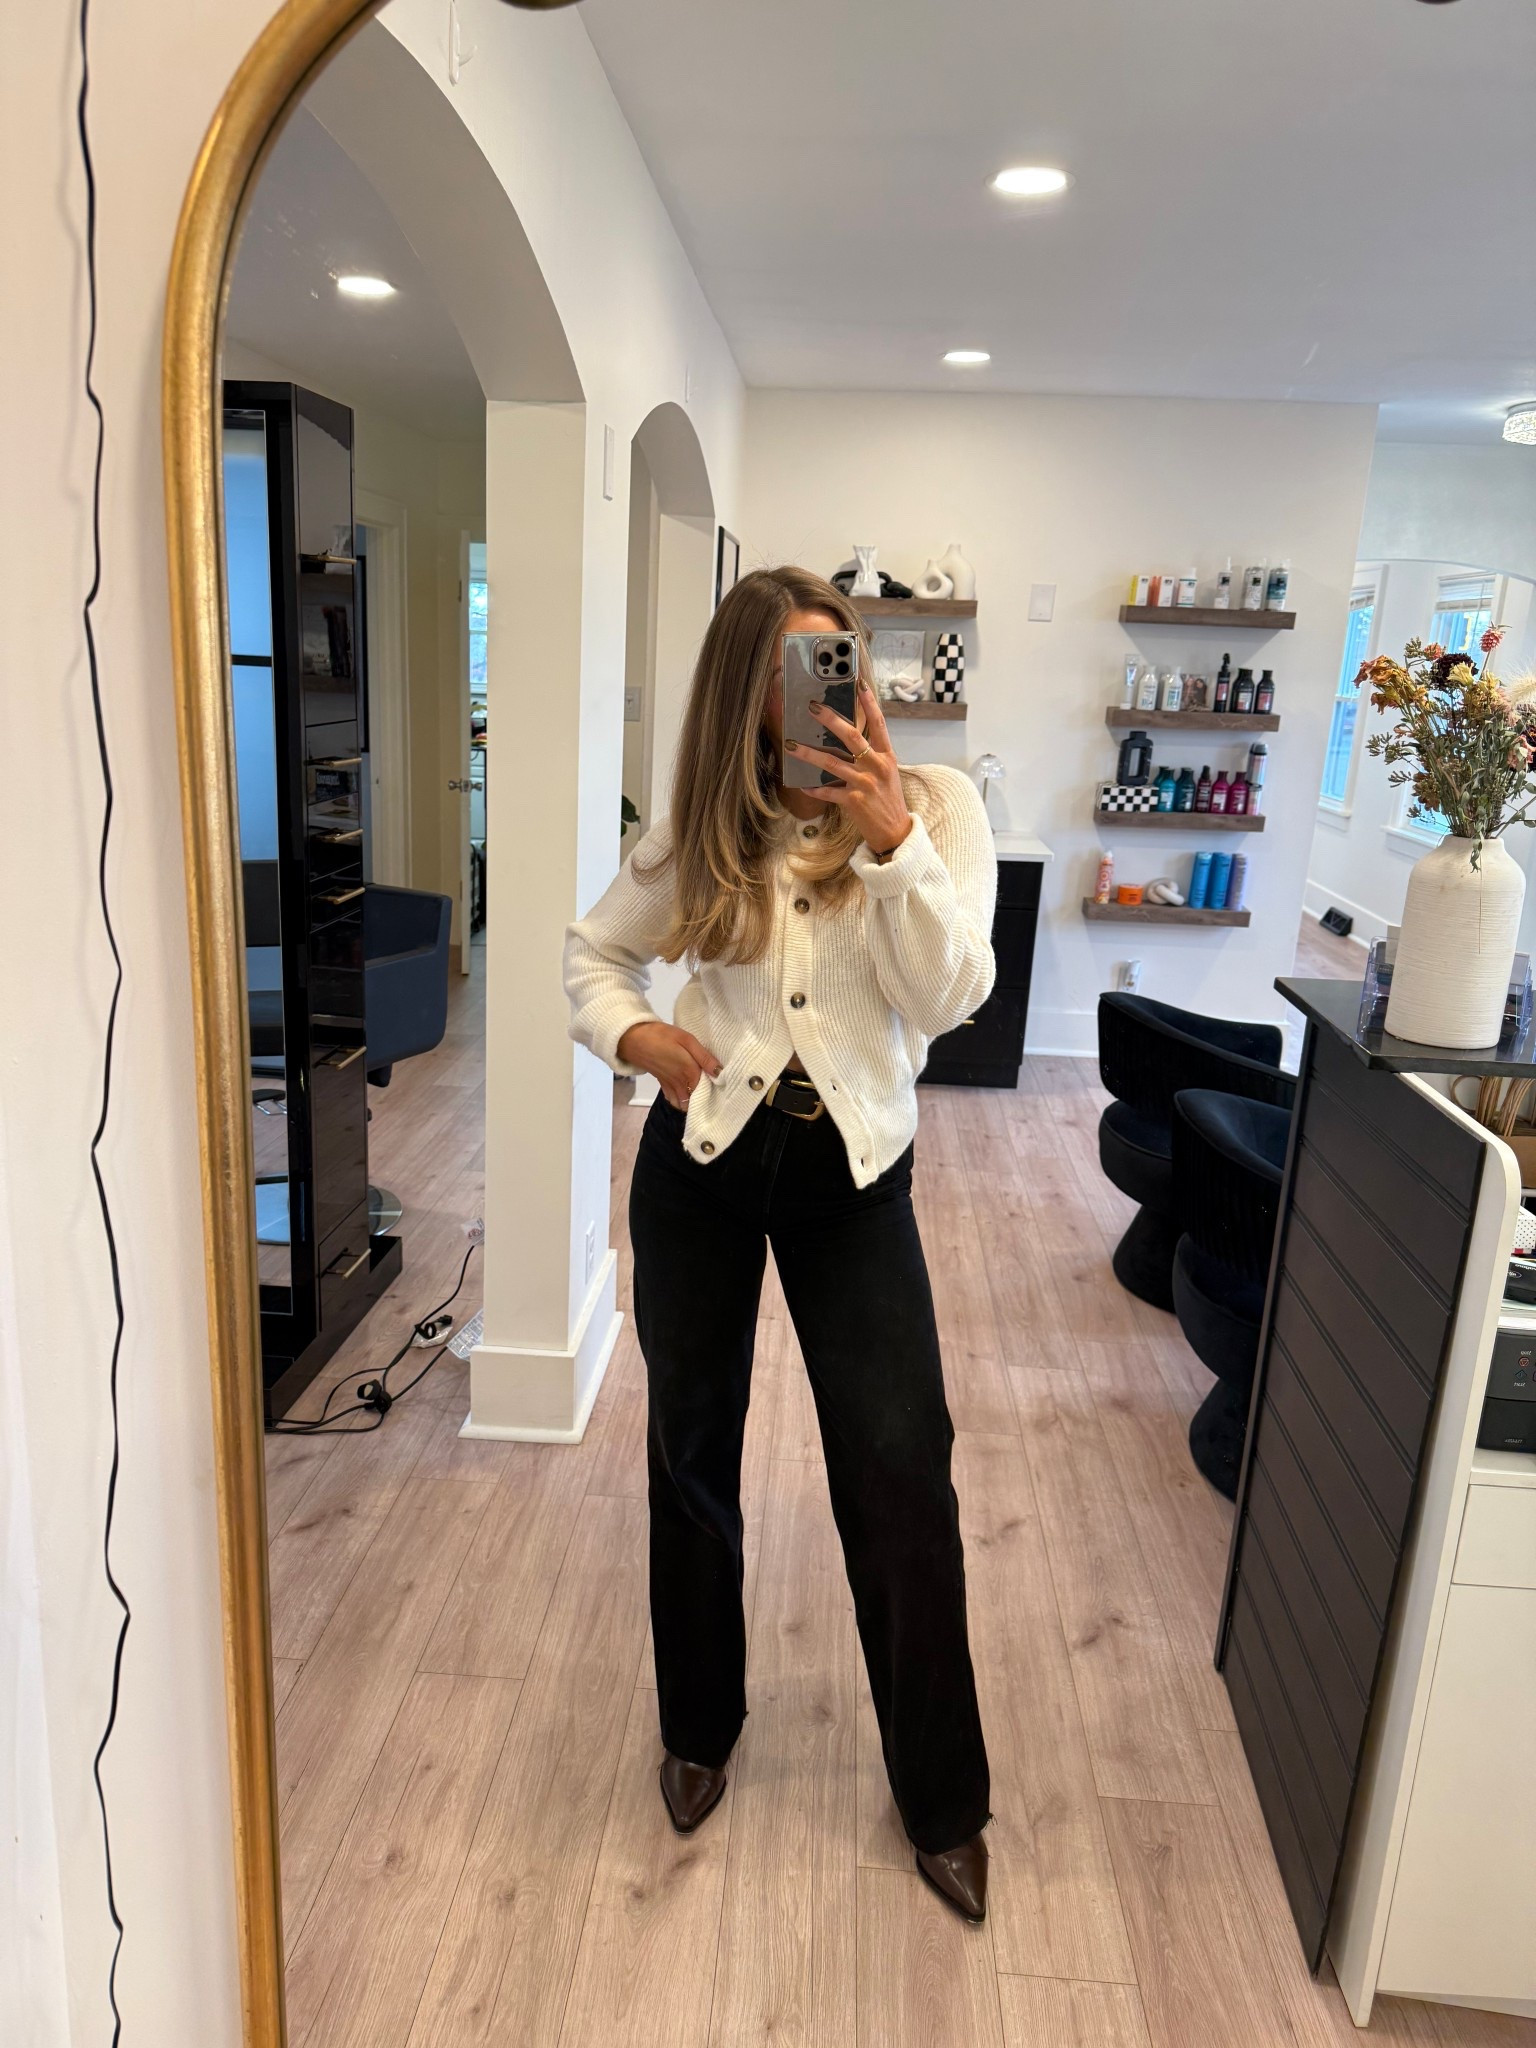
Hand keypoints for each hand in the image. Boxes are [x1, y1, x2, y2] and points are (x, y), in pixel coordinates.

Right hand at [617, 1020, 721, 1109]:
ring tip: (700, 1093)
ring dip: (692, 1103)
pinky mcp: (662, 1084)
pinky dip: (680, 1101)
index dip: (716, 1090)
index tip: (722, 1086)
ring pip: (684, 1105)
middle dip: (704, 1100)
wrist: (634, 1039)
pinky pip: (673, 1100)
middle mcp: (681, 1083)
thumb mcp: (687, 1040)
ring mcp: (670, 1086)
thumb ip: (704, 1057)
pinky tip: (686, 1093)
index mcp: (689, 1072)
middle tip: (713, 1091)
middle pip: (695, 1102)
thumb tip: (720, 1072)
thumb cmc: (662, 1036)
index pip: (708, 1090)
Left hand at [785, 680, 912, 855]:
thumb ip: (870, 755)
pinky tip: (802, 784)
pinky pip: (827, 791)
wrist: (895, 832)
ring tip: (790, 744)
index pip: (878, 724)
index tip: (858, 684)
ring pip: (832, 763)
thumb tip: (847, 737)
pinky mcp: (853, 801)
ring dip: (808, 753)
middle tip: (812, 707)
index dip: (869, 703)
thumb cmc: (888, 800)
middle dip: (830, 719)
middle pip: (852, 736)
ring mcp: (864, 783)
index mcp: (886, 756)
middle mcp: (876, 766)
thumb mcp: (886, 773)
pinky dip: (813, 788)